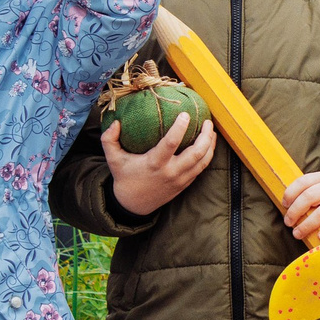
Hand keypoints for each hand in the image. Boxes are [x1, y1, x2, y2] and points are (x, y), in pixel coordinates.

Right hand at [101, 114, 215, 217]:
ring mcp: (180, 179)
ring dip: (210, 145)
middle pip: (196, 153)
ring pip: (203, 161)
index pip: (171, 143)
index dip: (180, 127)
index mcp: (155, 164)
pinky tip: (208, 144)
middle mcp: (170, 172)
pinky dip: (207, 155)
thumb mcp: (112, 159)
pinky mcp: (185, 184)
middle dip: (205, 136)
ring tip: (210, 130)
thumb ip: (109, 139)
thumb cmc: (125, 177)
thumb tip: (116, 122)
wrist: (133, 204)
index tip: (185, 114)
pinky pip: (201, 168)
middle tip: (207, 121)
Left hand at [282, 171, 319, 245]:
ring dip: (307, 225)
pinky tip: (319, 237)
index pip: (303, 182)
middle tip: (288, 223)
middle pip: (309, 196)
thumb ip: (306, 194)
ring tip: (297, 234)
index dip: (290, 194)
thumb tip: (286, 209)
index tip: (284, 206)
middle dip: (295, 211)